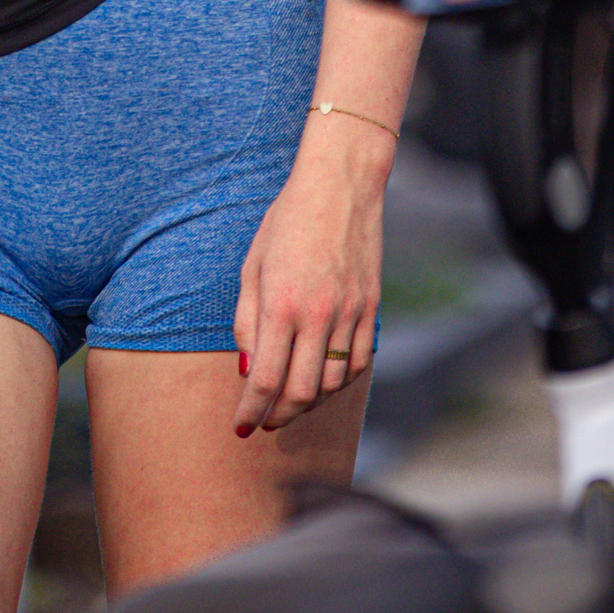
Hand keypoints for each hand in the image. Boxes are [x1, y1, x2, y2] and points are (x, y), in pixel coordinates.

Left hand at [232, 124, 385, 435]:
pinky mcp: (371, 309)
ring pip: (332, 384)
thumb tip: (247, 371)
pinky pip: (358, 363)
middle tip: (265, 422)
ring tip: (290, 402)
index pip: (265, 379)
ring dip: (308, 402)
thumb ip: (247, 323)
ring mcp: (350, 314)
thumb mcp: (252, 266)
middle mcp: (318, 315)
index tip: (242, 426)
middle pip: (301, 392)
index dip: (252, 410)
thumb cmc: (287, 222)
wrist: (339, 186)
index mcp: (282, 304)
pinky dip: (339, 382)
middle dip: (279, 416)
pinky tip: (323, 380)